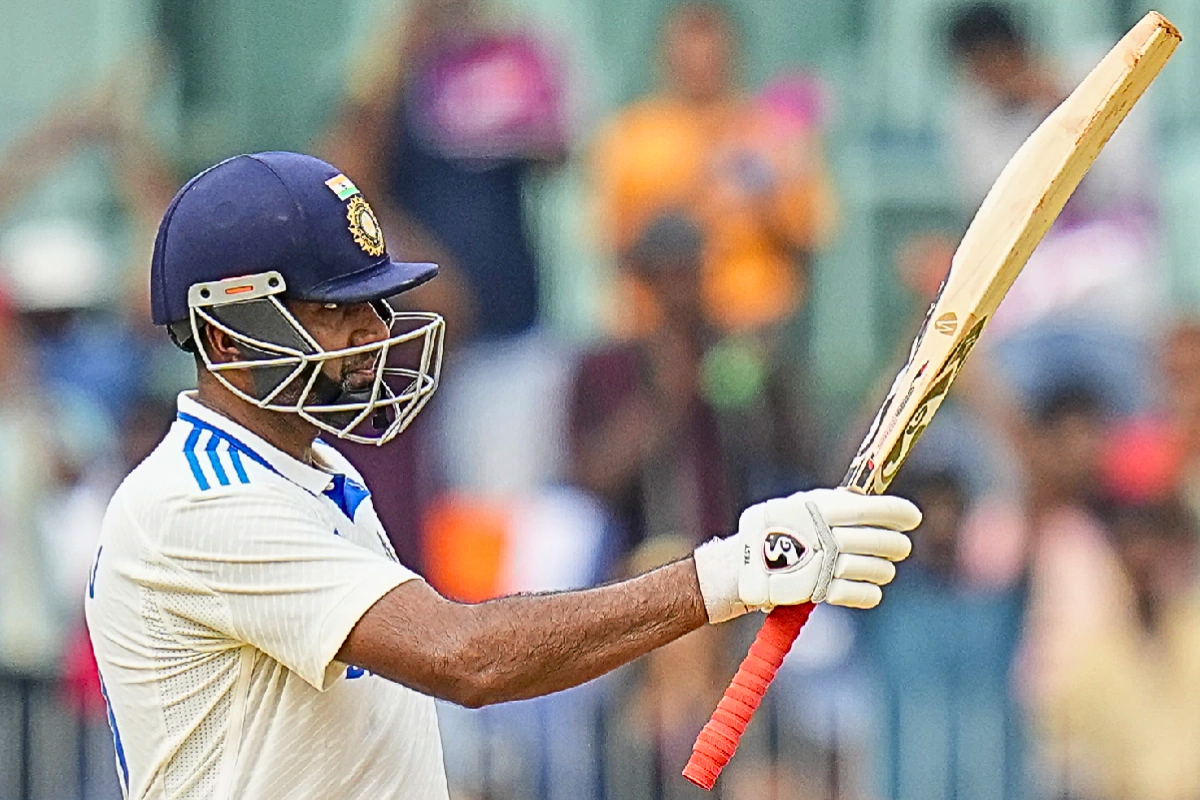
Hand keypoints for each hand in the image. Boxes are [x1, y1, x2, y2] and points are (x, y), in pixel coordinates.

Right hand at [692, 488, 919, 622]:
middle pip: (878, 541)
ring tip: (884, 569)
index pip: (868, 508)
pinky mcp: (820, 591)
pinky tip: (871, 590)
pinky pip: (860, 593)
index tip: (914, 517)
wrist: (741, 567)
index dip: (896, 512)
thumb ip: (830, 504)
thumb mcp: (796, 506)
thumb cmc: (771, 531)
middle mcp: (825, 535)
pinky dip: (870, 593)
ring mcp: (823, 564)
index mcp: (819, 509)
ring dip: (884, 570)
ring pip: (875, 568)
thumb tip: (864, 499)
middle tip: (901, 547)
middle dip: (896, 544)